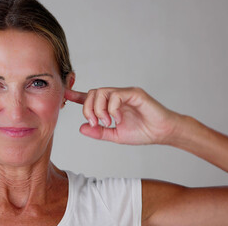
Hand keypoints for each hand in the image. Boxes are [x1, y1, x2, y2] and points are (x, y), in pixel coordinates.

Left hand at [65, 87, 179, 144]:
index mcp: (110, 105)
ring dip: (98, 109)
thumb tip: (82, 128)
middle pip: (92, 93)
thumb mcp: (115, 135)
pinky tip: (117, 119)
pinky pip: (116, 95)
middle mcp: (116, 96)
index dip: (76, 96)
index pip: (90, 97)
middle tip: (94, 123)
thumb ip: (98, 132)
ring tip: (106, 122)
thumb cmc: (142, 132)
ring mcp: (125, 93)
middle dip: (88, 109)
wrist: (162, 133)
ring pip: (101, 92)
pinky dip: (112, 109)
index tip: (64, 95)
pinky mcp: (134, 93)